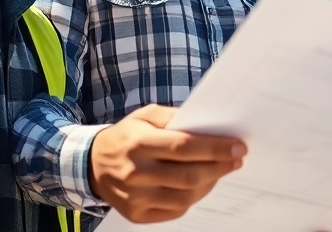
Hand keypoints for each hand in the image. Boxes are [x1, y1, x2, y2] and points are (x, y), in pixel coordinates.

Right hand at [89, 104, 244, 223]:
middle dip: (219, 167)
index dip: (215, 148)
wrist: (92, 164)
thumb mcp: (145, 116)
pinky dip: (192, 198)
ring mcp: (135, 197)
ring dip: (209, 183)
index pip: (184, 147)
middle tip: (237, 159)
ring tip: (220, 171)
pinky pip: (175, 210)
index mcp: (138, 143)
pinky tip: (200, 185)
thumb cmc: (126, 136)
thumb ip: (175, 119)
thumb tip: (210, 127)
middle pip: (188, 175)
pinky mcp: (136, 214)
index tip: (238, 146)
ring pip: (185, 196)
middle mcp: (136, 172)